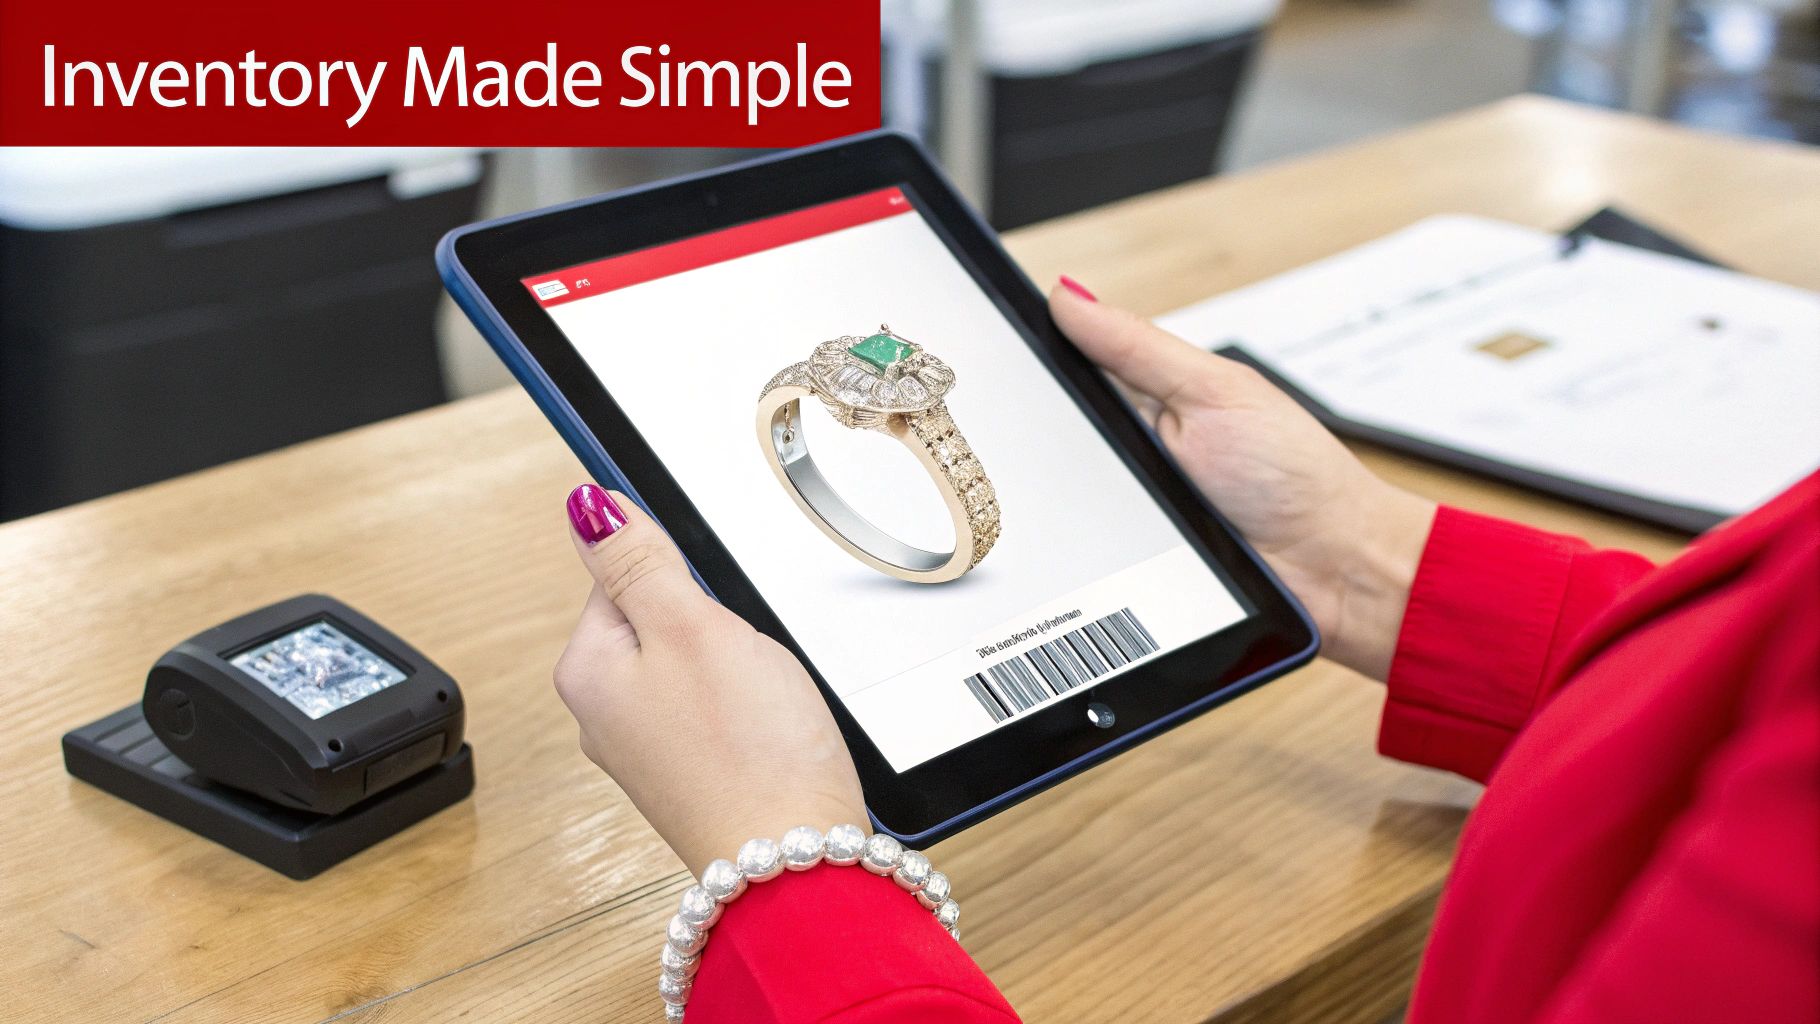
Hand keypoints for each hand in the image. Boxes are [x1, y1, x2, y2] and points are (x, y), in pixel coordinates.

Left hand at [554, 484, 866, 875]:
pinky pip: (716, 709)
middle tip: (743, 661)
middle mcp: (604, 714)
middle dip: (716, 624)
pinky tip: (767, 731)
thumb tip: (584, 504)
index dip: (680, 576)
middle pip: (661, 618)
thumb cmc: (748, 753)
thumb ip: (635, 561)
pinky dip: (748, 708)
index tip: (712, 607)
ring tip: (758, 701)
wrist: (798, 865)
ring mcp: (648, 748)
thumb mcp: (690, 626)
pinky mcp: (691, 774)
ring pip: (696, 663)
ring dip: (737, 667)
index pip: (620, 573)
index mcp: (587, 669)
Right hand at [1049, 279, 1435, 679]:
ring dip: (1051, 494)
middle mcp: (1134, 450)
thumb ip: (1136, 346)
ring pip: (1057, 496)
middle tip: (1015, 425)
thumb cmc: (1294, 475)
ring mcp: (1128, 506)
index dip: (1030, 359)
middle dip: (1033, 433)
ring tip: (1059, 484)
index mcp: (1152, 396)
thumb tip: (1068, 294)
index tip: (984, 346)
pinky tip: (1065, 533)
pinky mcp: (1126, 560)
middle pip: (1054, 435)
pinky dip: (1070, 543)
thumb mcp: (1212, 390)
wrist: (1334, 566)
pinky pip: (1078, 550)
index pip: (1071, 369)